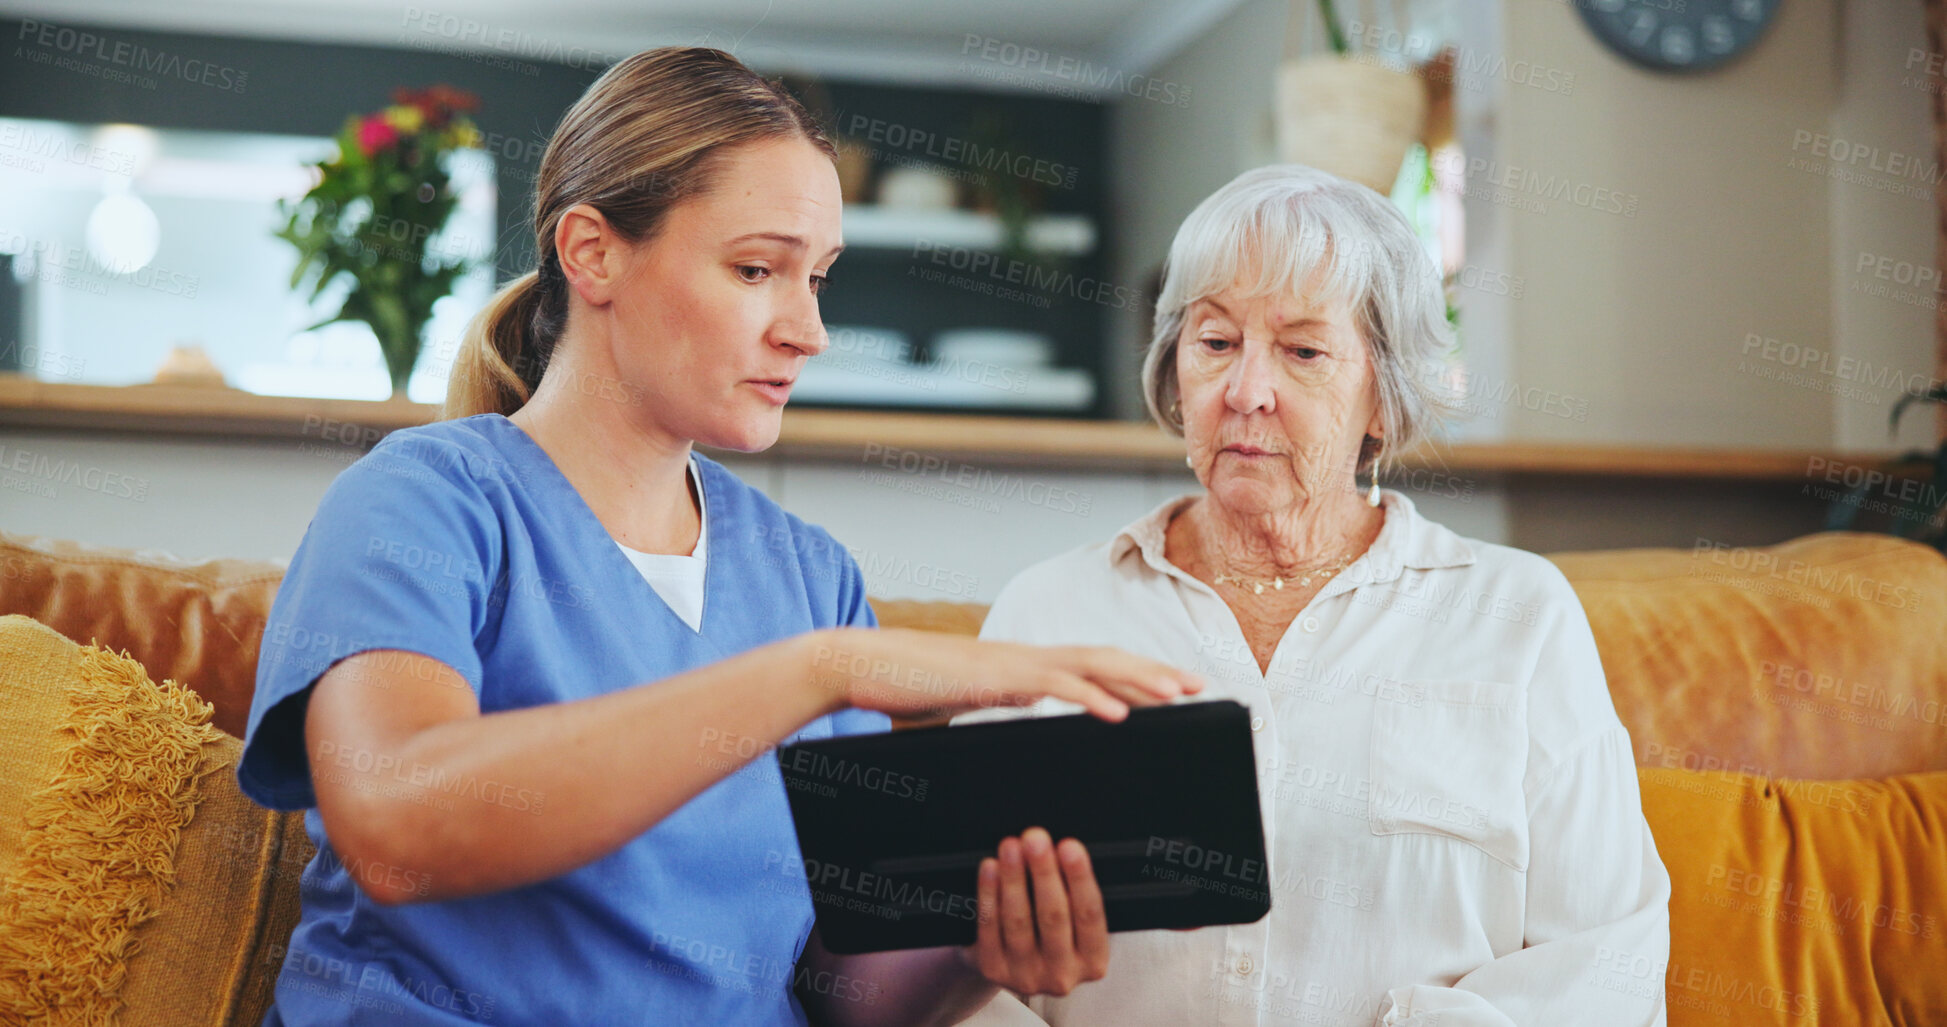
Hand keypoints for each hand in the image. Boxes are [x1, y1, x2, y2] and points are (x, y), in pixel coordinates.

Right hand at [807, 627, 1202, 721]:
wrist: (862, 666)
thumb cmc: (905, 685)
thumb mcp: (966, 699)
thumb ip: (1001, 699)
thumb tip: (1025, 704)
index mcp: (1022, 666)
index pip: (1091, 666)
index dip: (1135, 674)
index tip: (1171, 688)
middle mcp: (1026, 658)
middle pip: (1105, 659)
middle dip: (1154, 673)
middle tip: (1197, 687)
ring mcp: (1012, 664)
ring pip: (1091, 665)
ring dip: (1139, 678)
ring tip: (1177, 693)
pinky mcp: (995, 677)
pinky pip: (1053, 685)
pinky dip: (1091, 696)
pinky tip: (1119, 712)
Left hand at [961, 827, 1108, 997]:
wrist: (1013, 968)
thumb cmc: (1051, 934)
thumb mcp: (1075, 925)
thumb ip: (1074, 894)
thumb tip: (1059, 847)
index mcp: (1093, 961)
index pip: (1089, 915)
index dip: (1080, 879)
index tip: (1069, 846)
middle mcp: (1062, 975)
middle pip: (1053, 916)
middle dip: (1044, 871)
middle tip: (1035, 838)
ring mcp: (1026, 975)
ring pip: (1018, 920)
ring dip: (1013, 878)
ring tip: (1011, 846)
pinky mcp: (993, 969)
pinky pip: (989, 926)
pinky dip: (989, 893)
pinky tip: (990, 868)